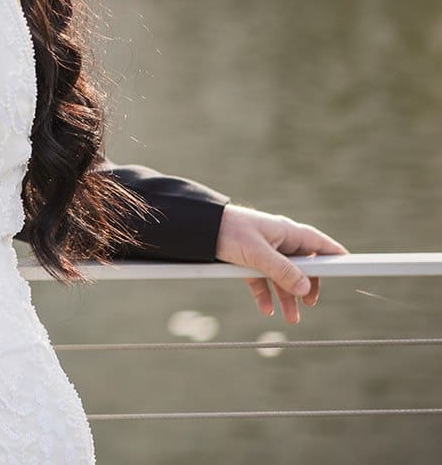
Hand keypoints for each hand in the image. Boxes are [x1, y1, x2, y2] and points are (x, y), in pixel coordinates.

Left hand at [215, 205, 346, 323]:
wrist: (196, 227)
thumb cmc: (229, 230)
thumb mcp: (258, 253)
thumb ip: (282, 271)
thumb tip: (306, 288)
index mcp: (287, 232)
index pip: (320, 244)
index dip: (335, 257)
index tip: (351, 269)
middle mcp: (278, 241)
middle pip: (302, 266)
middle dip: (307, 286)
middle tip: (310, 303)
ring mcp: (263, 251)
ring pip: (282, 276)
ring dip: (286, 297)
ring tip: (291, 318)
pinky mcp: (246, 259)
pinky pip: (261, 279)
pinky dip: (265, 294)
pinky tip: (266, 309)